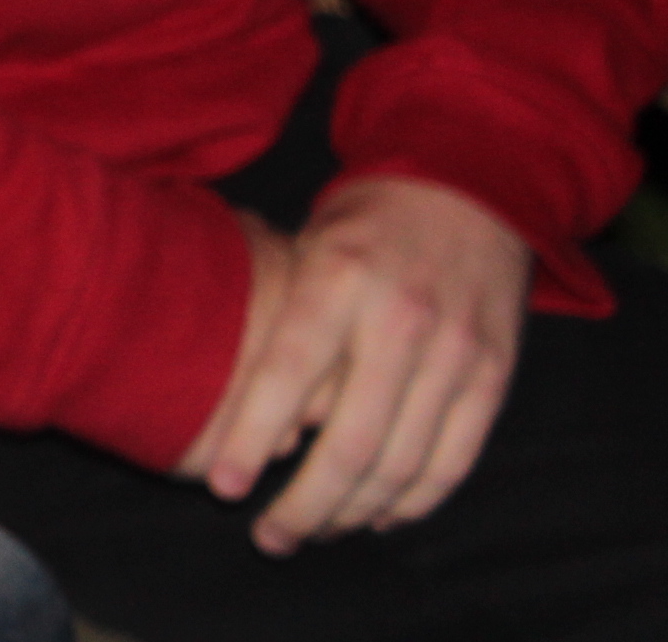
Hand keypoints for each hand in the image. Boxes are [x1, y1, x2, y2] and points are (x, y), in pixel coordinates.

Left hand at [177, 178, 530, 552]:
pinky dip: (414, 501)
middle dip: (305, 503)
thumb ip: (281, 317)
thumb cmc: (364, 219)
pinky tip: (378, 515)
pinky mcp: (493, 376)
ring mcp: (455, 353)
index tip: (226, 487)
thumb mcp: (305, 243)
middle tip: (271, 536)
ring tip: (315, 531)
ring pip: (403, 465)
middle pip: (351, 442)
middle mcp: (400, 321)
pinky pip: (453, 461)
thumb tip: (237, 401)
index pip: (288, 374)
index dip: (253, 438)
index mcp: (338, 279)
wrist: (468, 183)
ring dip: (355, 513)